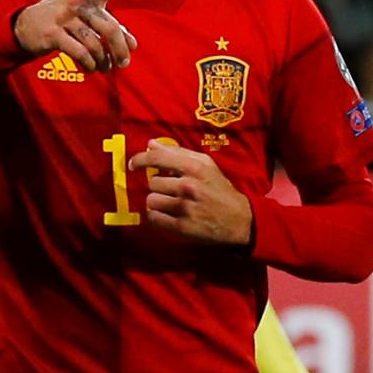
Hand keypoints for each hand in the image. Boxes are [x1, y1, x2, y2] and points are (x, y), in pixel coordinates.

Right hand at [14, 0, 137, 70]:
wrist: (25, 25)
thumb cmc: (63, 19)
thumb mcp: (82, 14)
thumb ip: (108, 24)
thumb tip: (132, 44)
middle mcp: (75, 5)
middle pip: (109, 28)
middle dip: (120, 49)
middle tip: (124, 63)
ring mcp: (63, 19)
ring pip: (95, 45)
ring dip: (103, 61)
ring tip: (105, 68)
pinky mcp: (53, 35)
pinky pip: (79, 53)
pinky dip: (89, 64)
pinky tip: (91, 68)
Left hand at [128, 140, 251, 244]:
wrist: (239, 220)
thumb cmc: (220, 190)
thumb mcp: (206, 165)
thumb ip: (178, 153)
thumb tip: (151, 144)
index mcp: (195, 168)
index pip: (158, 159)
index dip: (141, 159)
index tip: (133, 165)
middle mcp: (188, 187)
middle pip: (153, 182)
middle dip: (159, 186)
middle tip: (171, 190)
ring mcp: (184, 208)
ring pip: (151, 200)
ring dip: (157, 202)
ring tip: (170, 203)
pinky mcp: (181, 227)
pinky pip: (153, 218)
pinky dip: (157, 216)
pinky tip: (168, 215)